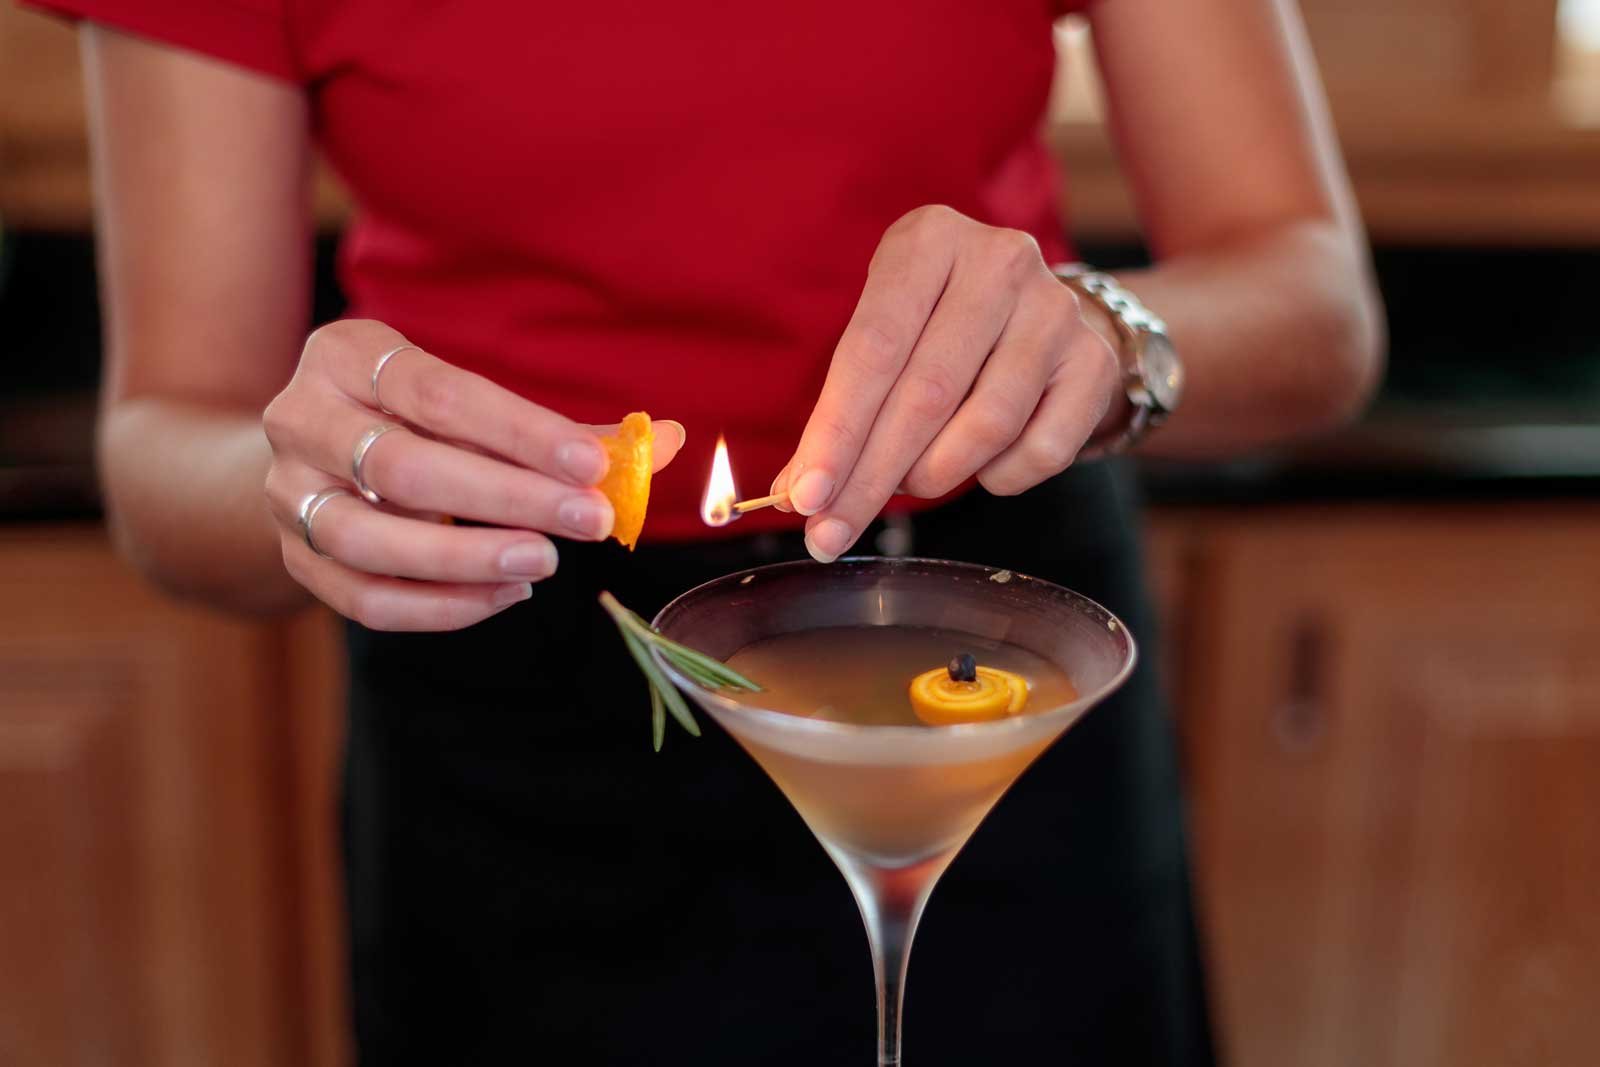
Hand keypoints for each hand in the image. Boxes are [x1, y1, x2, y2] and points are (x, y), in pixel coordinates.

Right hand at [263, 320, 682, 630]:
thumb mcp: (476, 404)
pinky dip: (438, 607)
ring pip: (368, 540)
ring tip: (543, 565)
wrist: (315, 456)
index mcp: (349, 355)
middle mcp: (302, 417)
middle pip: (403, 467)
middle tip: (589, 522)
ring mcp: (286, 493)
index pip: (440, 394)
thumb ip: (565, 430)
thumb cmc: (420, 420)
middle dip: (508, 498)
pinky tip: (503, 596)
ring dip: (467, 560)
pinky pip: (362, 598)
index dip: (522, 433)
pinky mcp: (292, 558)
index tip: (596, 468)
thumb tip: (665, 441)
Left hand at [770, 206, 1122, 561]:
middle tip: (832, 531)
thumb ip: (839, 413)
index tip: (806, 498)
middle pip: (925, 392)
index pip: (872, 350)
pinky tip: (979, 469)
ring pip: (986, 424)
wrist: (1038, 315)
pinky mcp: (1094, 360)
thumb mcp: (882, 339)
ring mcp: (1055, 309)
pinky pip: (1043, 449)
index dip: (836, 433)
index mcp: (928, 241)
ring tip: (910, 483)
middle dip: (870, 476)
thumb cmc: (935, 329)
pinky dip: (999, 479)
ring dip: (934, 475)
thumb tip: (799, 495)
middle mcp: (998, 261)